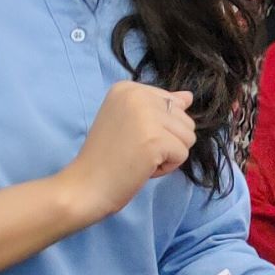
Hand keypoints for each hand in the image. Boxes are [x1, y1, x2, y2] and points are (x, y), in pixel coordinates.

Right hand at [58, 82, 195, 225]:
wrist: (85, 186)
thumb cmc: (106, 158)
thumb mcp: (132, 123)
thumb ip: (159, 107)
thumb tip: (189, 96)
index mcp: (128, 87)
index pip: (172, 103)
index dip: (158, 128)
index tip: (129, 137)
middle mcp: (137, 95)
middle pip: (184, 119)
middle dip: (166, 141)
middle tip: (134, 150)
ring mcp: (146, 115)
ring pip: (188, 136)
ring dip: (168, 154)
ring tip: (139, 158)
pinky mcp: (155, 138)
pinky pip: (183, 154)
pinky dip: (166, 167)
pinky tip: (142, 167)